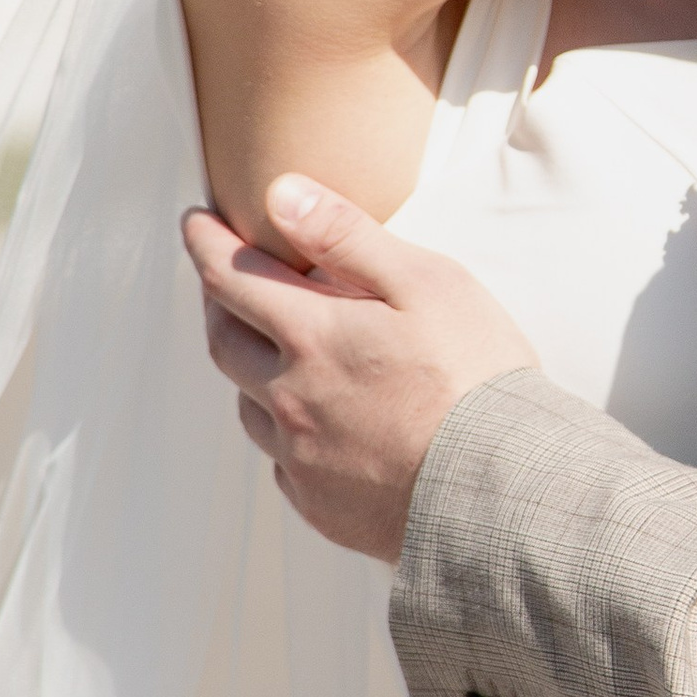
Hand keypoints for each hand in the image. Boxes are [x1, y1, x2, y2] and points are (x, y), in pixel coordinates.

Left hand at [181, 177, 539, 566]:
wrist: (500, 490)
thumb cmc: (476, 379)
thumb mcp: (426, 283)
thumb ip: (348, 236)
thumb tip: (282, 194)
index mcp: (311, 336)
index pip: (230, 276)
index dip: (205, 242)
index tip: (196, 221)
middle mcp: (289, 397)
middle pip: (223, 341)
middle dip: (217, 303)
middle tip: (223, 281)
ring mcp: (300, 456)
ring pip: (248, 405)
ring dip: (250, 370)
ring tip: (275, 354)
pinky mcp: (318, 503)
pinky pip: (282, 460)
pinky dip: (286, 432)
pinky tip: (317, 425)